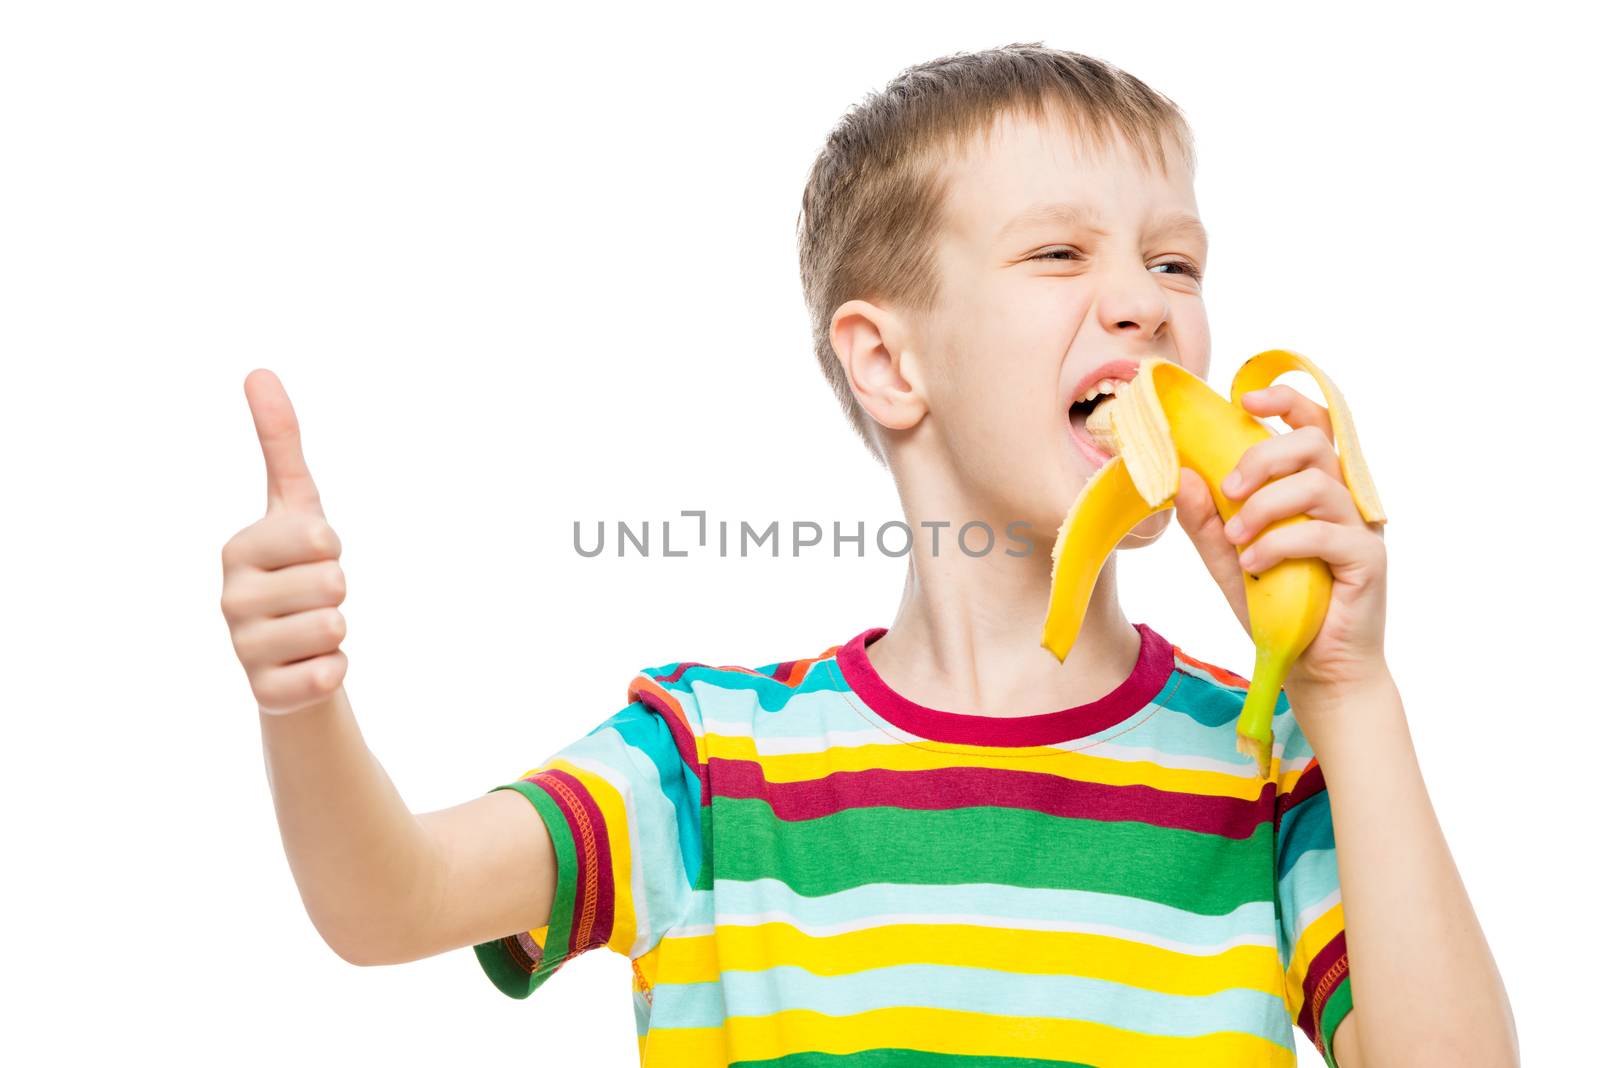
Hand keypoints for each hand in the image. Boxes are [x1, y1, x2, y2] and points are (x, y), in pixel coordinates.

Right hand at [220, 369, 349, 715]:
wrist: (292, 654)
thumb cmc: (297, 569)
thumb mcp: (295, 505)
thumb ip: (280, 442)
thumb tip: (258, 370)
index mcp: (239, 549)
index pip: (320, 537)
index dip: (331, 547)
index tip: (312, 554)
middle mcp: (230, 598)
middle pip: (333, 583)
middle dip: (339, 590)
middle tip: (314, 598)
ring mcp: (244, 648)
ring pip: (335, 627)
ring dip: (339, 629)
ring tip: (311, 630)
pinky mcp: (266, 693)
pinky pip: (330, 675)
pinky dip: (334, 670)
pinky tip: (311, 667)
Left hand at [1173, 385, 1387, 694]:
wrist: (1313, 669)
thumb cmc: (1278, 609)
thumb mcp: (1228, 561)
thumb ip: (1206, 521)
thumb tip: (1179, 475)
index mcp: (1314, 487)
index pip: (1312, 423)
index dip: (1283, 399)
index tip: (1243, 401)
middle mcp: (1343, 497)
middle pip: (1314, 441)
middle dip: (1262, 457)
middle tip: (1228, 490)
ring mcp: (1361, 526)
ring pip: (1318, 483)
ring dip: (1265, 506)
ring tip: (1236, 540)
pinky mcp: (1370, 558)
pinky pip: (1326, 532)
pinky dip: (1281, 544)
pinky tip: (1255, 564)